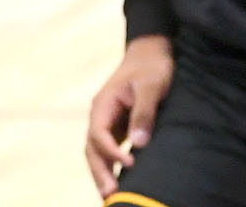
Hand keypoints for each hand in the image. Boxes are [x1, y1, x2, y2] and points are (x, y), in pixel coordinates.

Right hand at [85, 35, 174, 194]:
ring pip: (97, 152)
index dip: (111, 150)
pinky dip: (111, 167)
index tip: (130, 162)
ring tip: (111, 197)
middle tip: (111, 195)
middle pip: (92, 148)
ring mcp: (108, 122)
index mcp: (103, 103)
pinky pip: (109, 151)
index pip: (98, 133)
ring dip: (102, 173)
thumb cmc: (152, 66)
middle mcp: (101, 115)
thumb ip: (144, 112)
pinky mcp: (118, 128)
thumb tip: (138, 143)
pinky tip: (120, 183)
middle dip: (100, 171)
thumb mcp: (151, 86)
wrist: (151, 53)